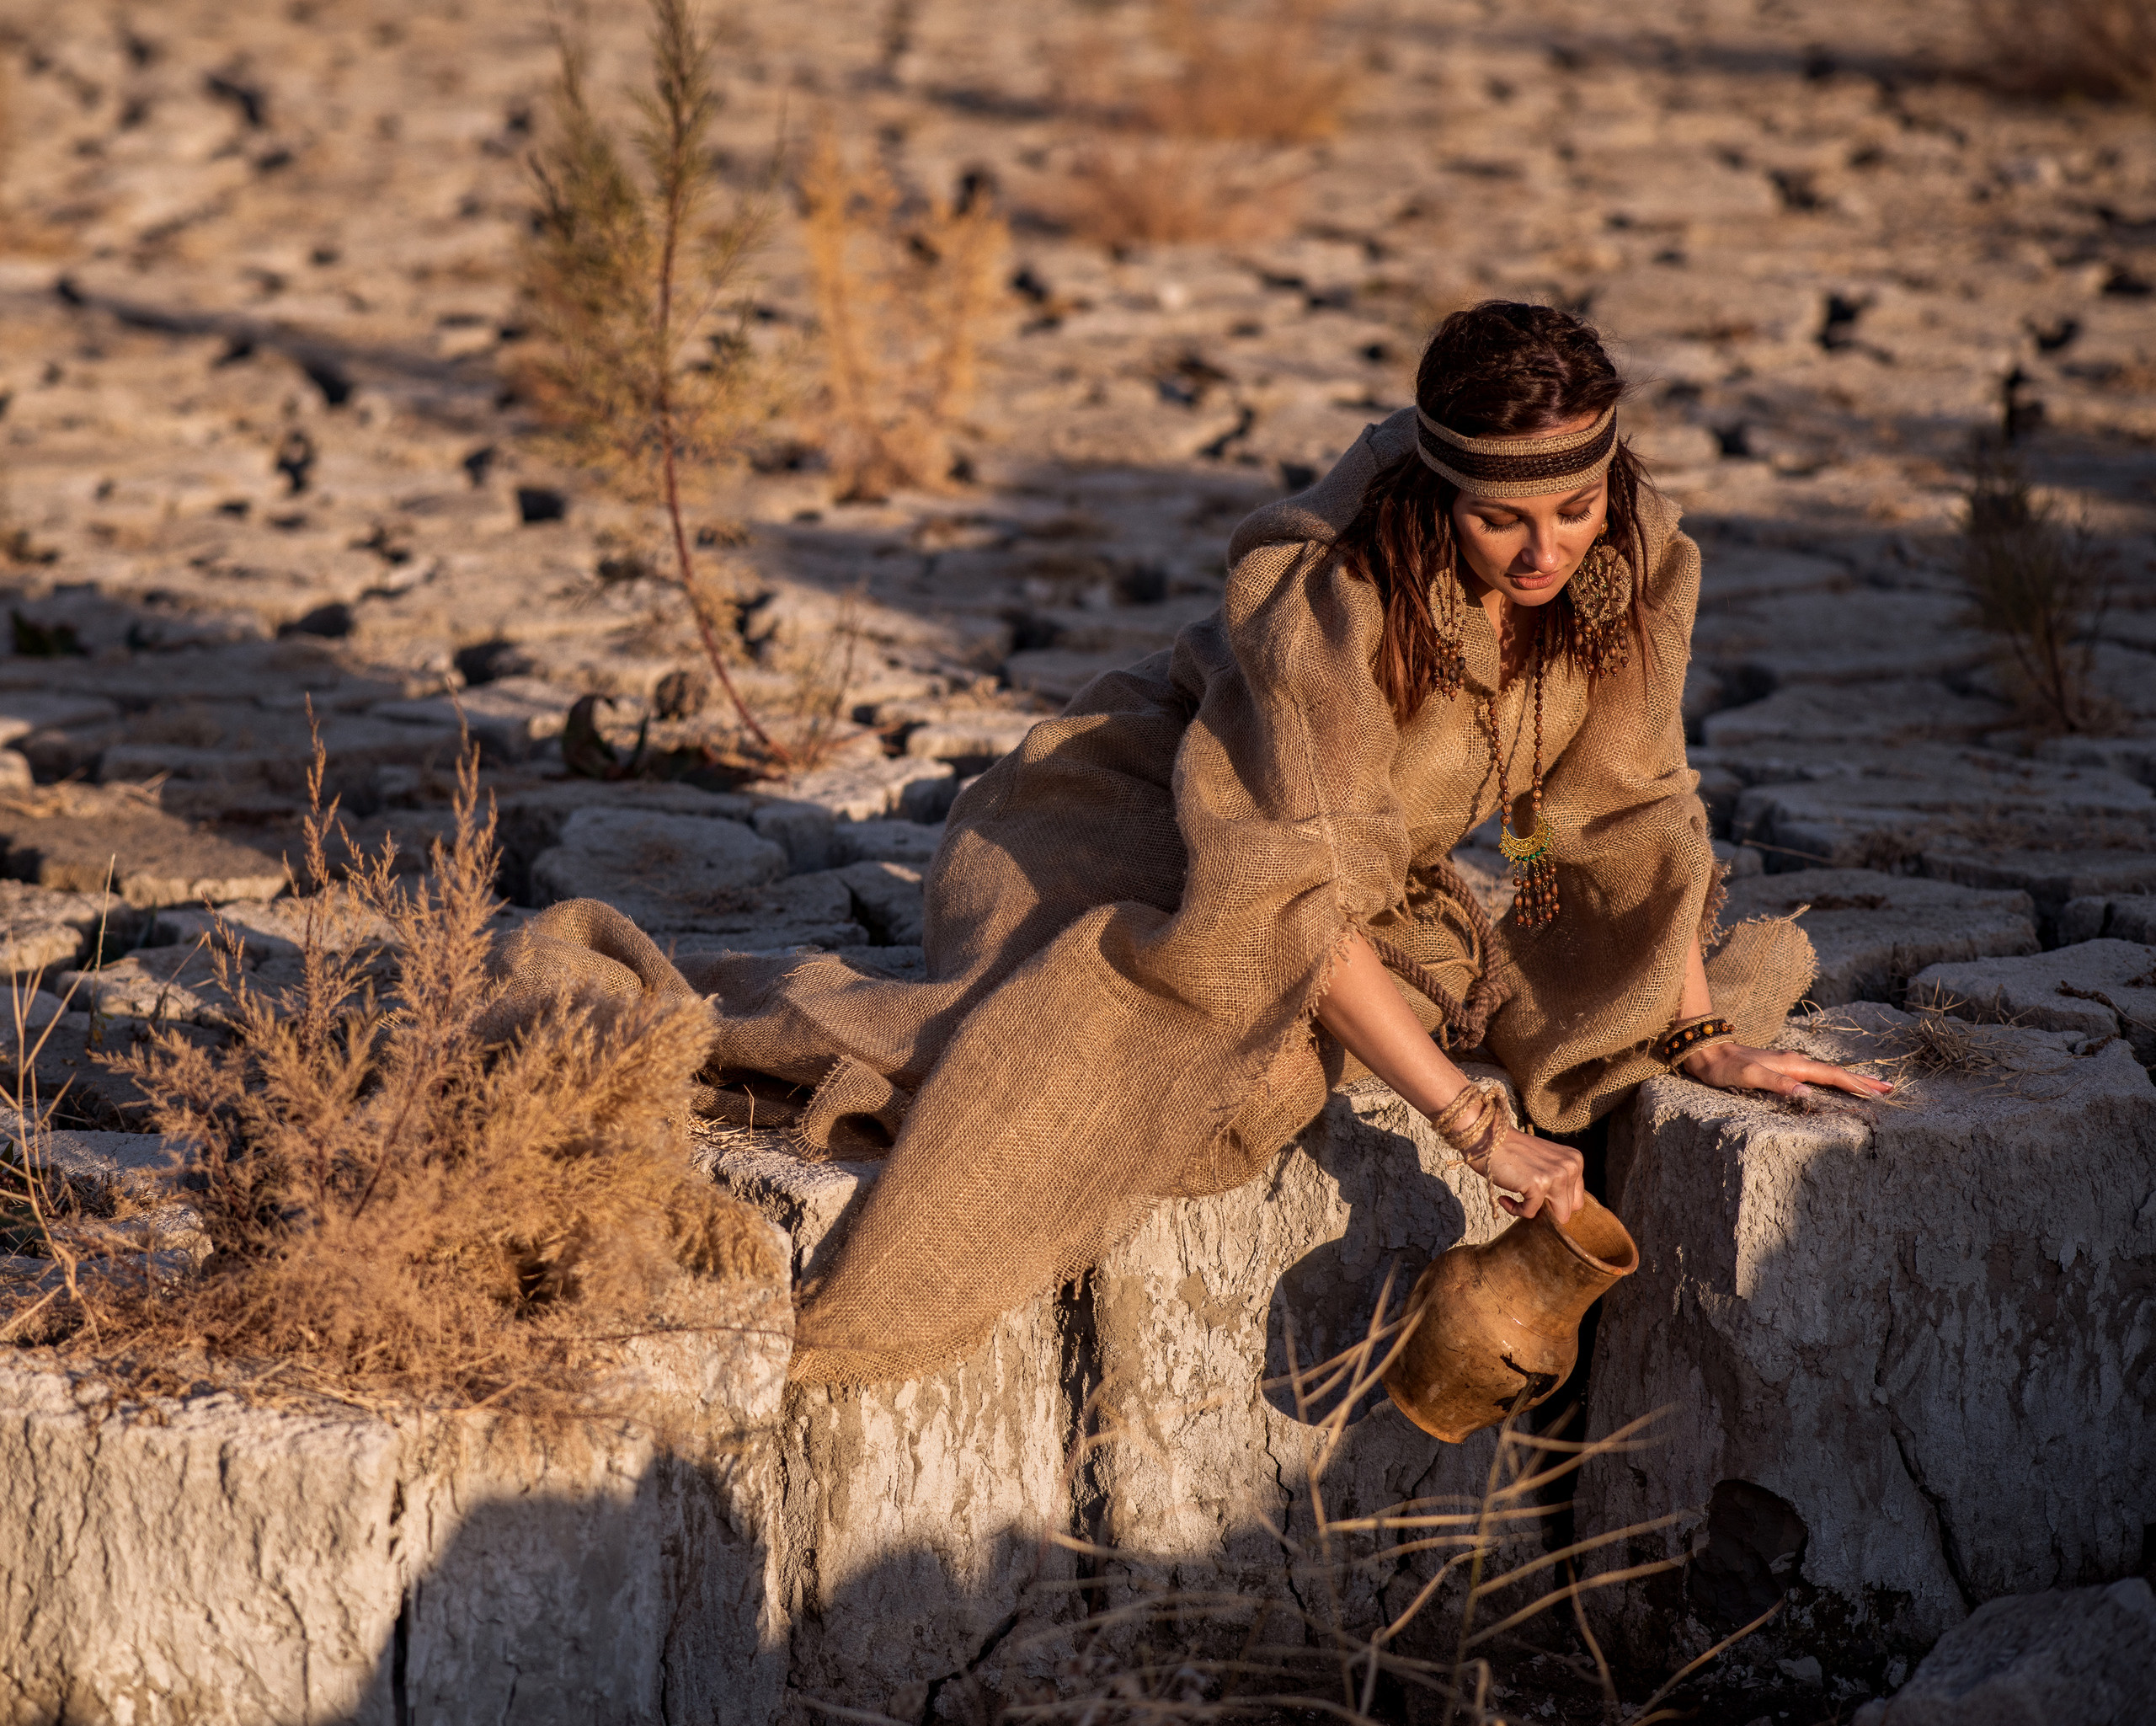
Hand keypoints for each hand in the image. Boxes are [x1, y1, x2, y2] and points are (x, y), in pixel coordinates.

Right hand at [1479, 1128, 1584, 1224]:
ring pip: (1555, 1216)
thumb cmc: (1511, 1151)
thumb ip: (1559, 1179)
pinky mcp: (1538, 1184)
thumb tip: (1562, 1210)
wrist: (1487, 1137)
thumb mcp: (1546, 1161)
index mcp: (1575, 1161)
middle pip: (1567, 1210)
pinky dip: (1515, 1210)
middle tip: (1525, 1199)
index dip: (1555, 1203)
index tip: (1537, 1197)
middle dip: (1545, 1210)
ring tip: (1515, 1199)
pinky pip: (1530, 1213)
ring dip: (1532, 1211)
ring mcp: (1556, 1175)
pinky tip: (1505, 1198)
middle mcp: (1570, 1167)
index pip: (1576, 1200)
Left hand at [1680, 1039, 1893, 1101]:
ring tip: (1869, 1086)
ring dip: (1849, 1080)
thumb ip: (1777, 1084)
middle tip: (1888, 1088)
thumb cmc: (1725, 1068)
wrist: (1705, 1053)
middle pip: (1835, 1072)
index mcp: (1792, 1065)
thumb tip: (1807, 1094)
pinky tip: (1831, 1084)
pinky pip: (1813, 1074)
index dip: (1856, 1084)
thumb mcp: (1749, 1076)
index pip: (1832, 1075)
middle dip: (1862, 1081)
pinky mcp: (1780, 1068)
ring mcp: (1788, 1064)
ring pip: (1826, 1072)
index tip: (1881, 1091)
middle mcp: (1794, 1062)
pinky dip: (1830, 1079)